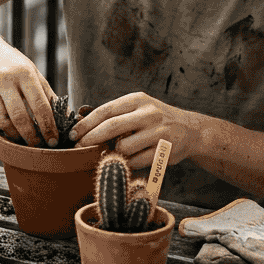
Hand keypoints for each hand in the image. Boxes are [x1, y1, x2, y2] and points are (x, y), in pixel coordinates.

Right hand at [0, 40, 57, 146]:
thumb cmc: (12, 63)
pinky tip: (10, 129)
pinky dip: (3, 127)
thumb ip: (46, 93)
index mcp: (24, 73)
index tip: (54, 140)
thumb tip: (64, 116)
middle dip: (32, 137)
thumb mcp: (31, 71)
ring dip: (17, 135)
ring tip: (25, 141)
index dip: (48, 126)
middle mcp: (4, 80)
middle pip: (20, 117)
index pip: (40, 105)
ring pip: (4, 122)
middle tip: (39, 147)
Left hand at [73, 92, 196, 167]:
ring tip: (113, 152)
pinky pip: (136, 161)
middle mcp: (148, 113)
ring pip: (123, 147)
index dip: (86, 124)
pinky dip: (128, 163)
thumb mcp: (137, 108)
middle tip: (78, 149)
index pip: (105, 110)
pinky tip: (130, 159)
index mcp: (137, 100)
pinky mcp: (164, 150)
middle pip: (111, 127)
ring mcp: (158, 132)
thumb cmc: (155, 120)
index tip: (73, 134)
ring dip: (113, 153)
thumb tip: (80, 122)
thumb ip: (114, 115)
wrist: (190, 130)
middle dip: (90, 140)